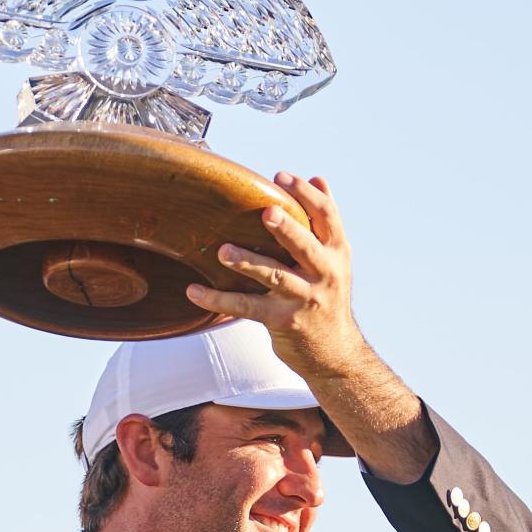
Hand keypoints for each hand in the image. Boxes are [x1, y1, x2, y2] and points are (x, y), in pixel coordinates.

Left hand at [185, 172, 367, 382]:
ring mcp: (305, 298)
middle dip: (286, 228)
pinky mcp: (283, 321)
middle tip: (265, 212)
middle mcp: (325, 273)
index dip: (305, 195)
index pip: (327, 216)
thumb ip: (324, 222)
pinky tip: (194, 291)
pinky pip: (246, 307)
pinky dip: (218, 299)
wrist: (334, 354)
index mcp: (337, 251)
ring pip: (275, 276)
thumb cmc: (326, 297)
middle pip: (305, 245)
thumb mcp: (334, 259)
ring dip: (248, 262)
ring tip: (222, 251)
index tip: (280, 177)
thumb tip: (318, 178)